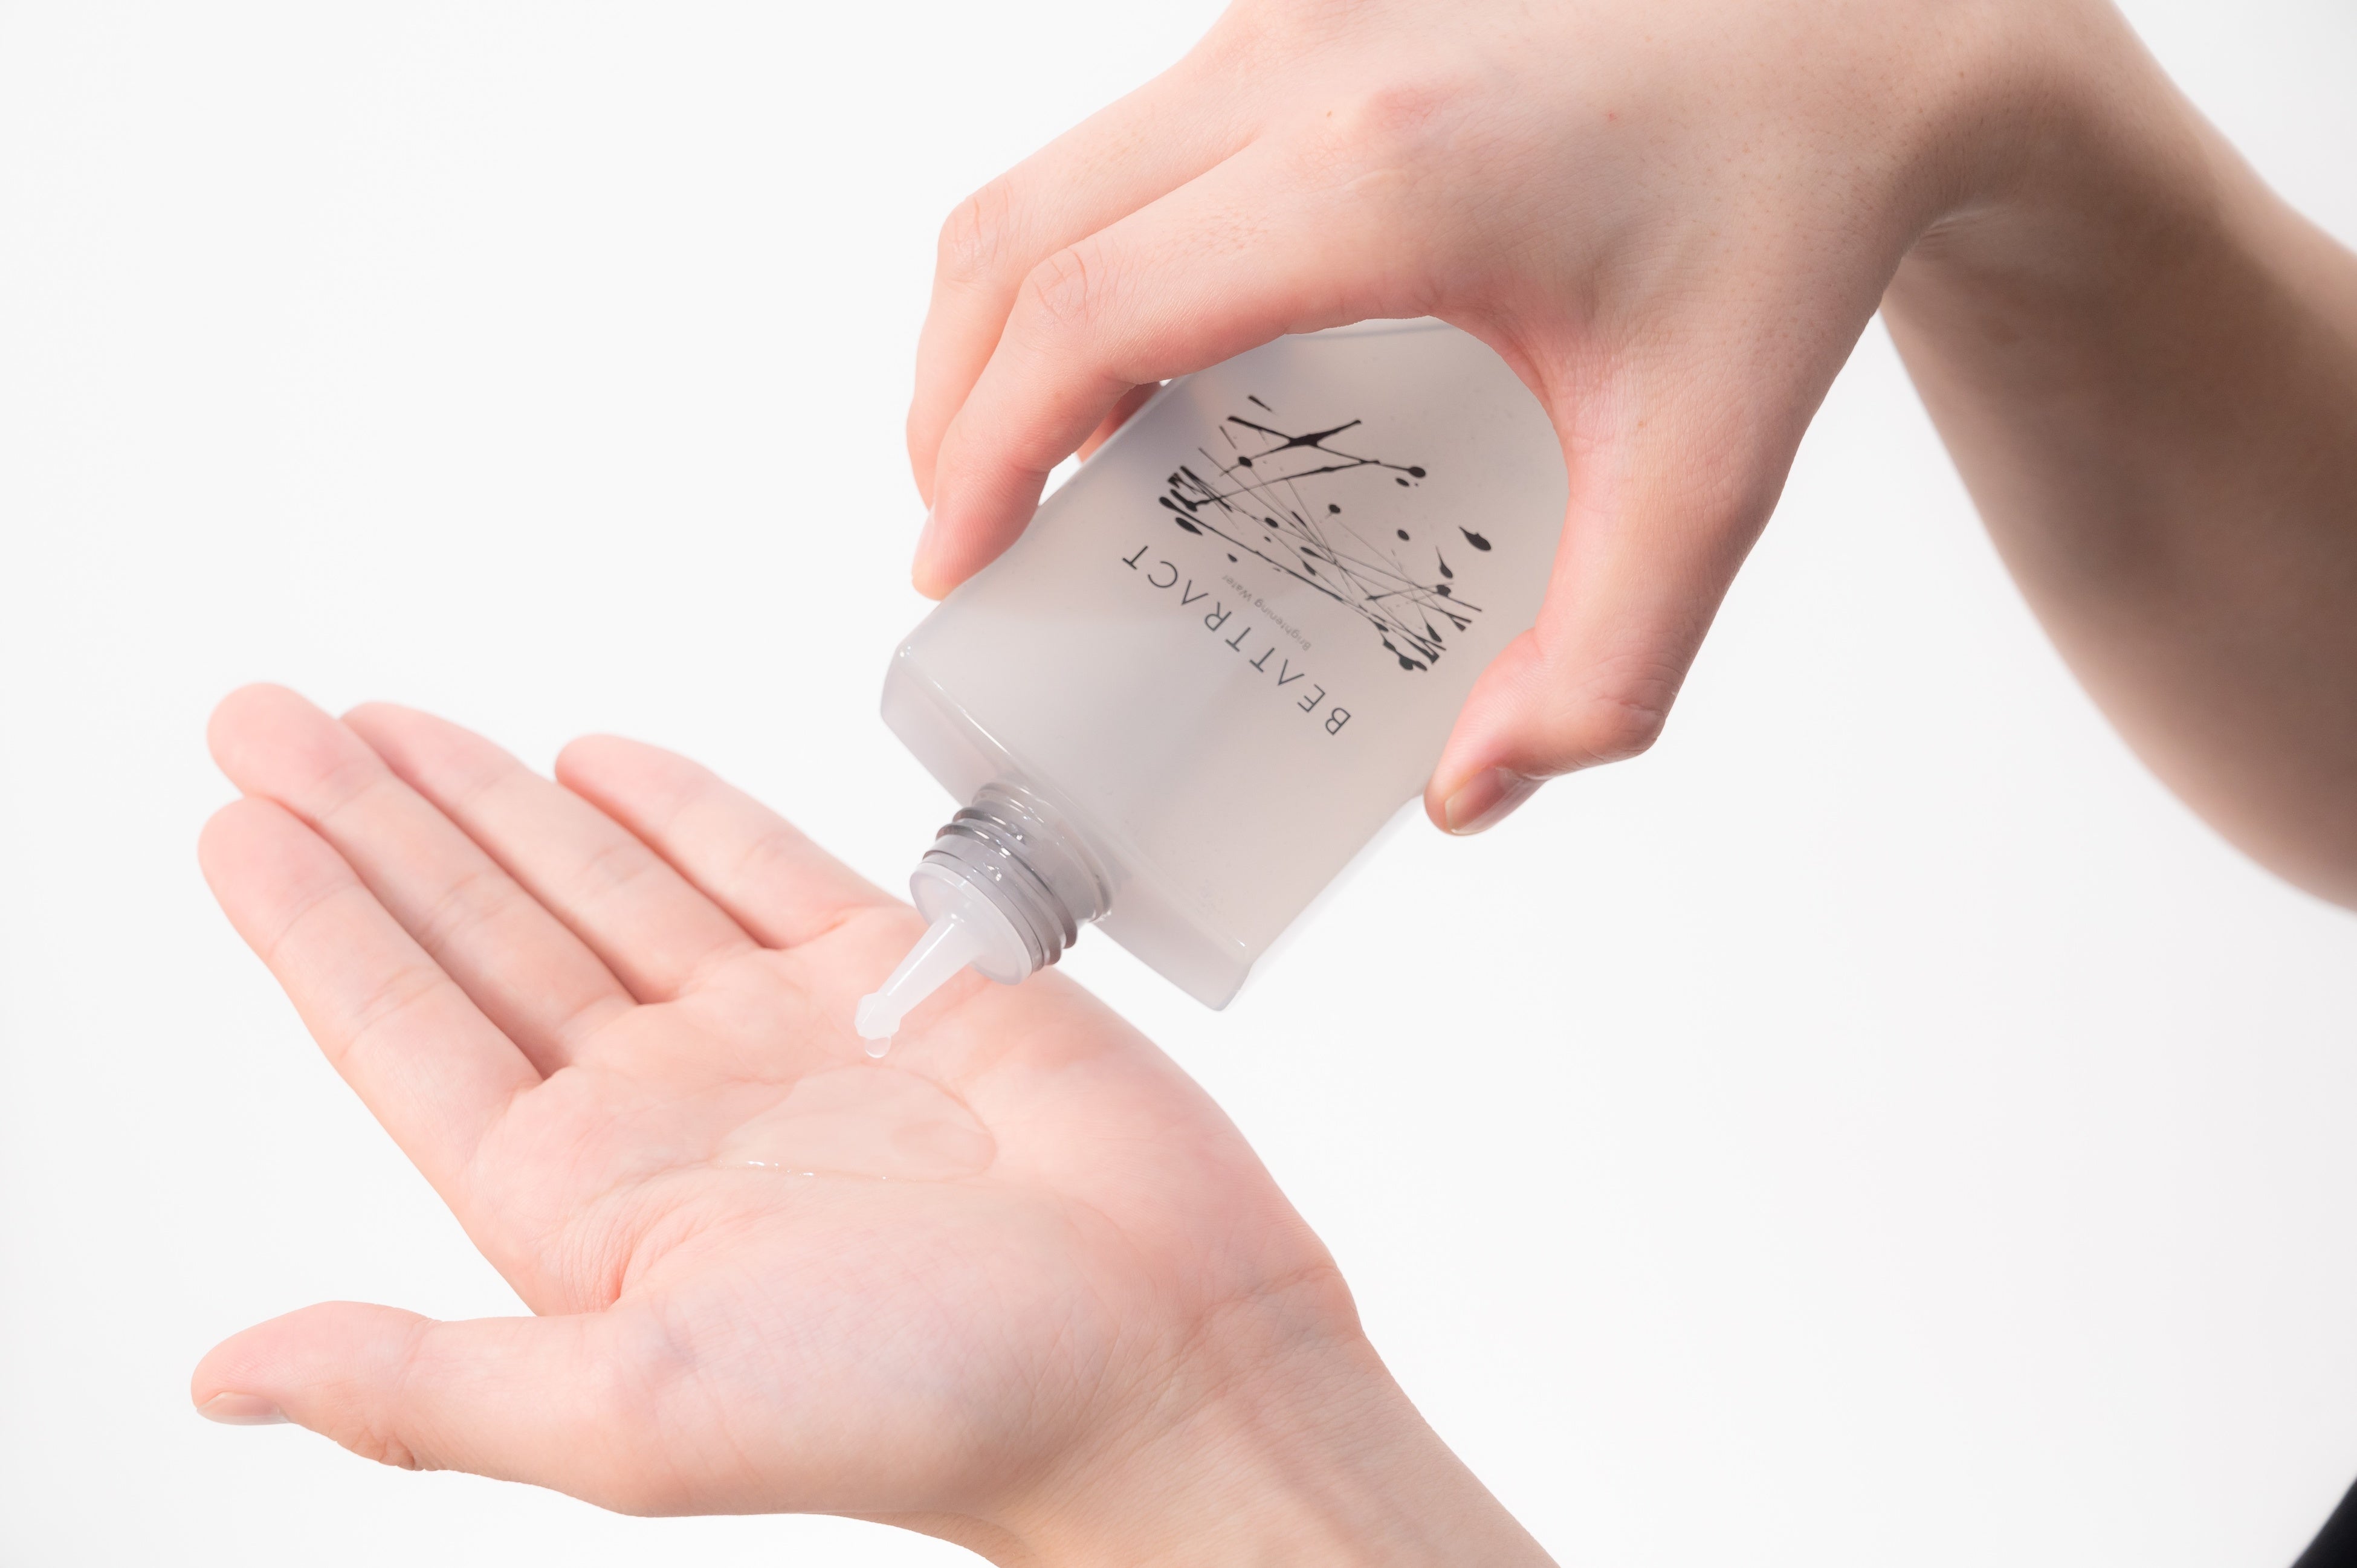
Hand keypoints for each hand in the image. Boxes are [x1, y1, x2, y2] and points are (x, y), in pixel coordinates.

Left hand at [191, 686, 1548, 1563]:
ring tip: (387, 722)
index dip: (316, 923)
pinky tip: (595, 757)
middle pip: (485, 934)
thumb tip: (225, 1377)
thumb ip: (428, 1386)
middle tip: (263, 718)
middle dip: (372, 823)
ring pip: (605, 883)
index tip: (234, 819)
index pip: (410, 1034)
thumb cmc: (933, 1411)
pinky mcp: (903, 977)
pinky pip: (760, 864)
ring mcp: (785, 1036)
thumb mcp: (642, 1418)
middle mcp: (673, 1109)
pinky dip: (678, 803)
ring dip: (494, 802)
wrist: (1167, 1356)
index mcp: (589, 1208)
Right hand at [904, 0, 2146, 832]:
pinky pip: (1110, 151)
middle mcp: (1297, 67)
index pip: (1087, 311)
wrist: (1847, 28)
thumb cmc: (1783, 214)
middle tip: (973, 545)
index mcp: (1382, 175)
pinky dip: (1066, 268)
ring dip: (995, 333)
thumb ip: (1609, 661)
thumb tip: (1468, 788)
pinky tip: (1133, 371)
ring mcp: (1280, 22)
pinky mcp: (1290, 19)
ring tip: (1028, 474)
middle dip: (952, 409)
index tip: (955, 569)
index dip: (984, 451)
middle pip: (1012, 239)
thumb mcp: (1713, 466)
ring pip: (1042, 182)